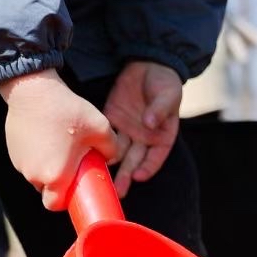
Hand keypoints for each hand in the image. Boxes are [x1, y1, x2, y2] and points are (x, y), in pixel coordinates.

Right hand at [0, 68, 117, 210]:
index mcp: (56, 176)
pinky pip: (28, 162)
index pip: (56, 204)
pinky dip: (38, 157)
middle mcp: (34, 174)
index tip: (76, 189)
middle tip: (73, 165)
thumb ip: (112, 148)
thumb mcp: (100, 129)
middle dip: (60, 183)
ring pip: (37, 175)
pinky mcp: (12, 151)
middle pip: (47, 190)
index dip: (66, 202)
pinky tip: (48, 139)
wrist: (33, 90)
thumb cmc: (67, 110)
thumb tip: (113, 158)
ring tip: (61, 148)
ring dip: (48, 168)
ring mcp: (20, 163)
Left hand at [103, 60, 182, 196]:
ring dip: (110, 165)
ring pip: (118, 153)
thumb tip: (149, 123)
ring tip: (99, 178)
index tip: (138, 176)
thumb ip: (160, 109)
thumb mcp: (168, 94)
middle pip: (135, 161)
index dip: (148, 167)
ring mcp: (128, 131)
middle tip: (117, 191)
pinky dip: (97, 145)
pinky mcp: (112, 120)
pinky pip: (105, 135)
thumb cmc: (164, 82)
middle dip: (126, 176)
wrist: (148, 64)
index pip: (156, 157)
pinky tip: (88, 155)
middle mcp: (145, 138)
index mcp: (162, 136)